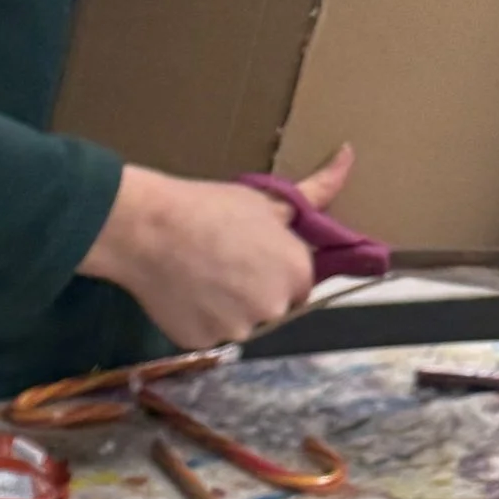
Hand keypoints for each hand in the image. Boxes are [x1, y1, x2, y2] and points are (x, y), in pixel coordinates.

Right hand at [81, 145, 354, 350]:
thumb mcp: (267, 200)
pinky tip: (182, 294)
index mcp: (296, 272)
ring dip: (225, 309)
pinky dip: (197, 320)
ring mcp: (237, 329)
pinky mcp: (201, 343)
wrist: (150, 229)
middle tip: (221, 265)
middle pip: (270, 308)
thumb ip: (315, 192)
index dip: (275, 271)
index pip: (299, 286)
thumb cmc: (211, 208)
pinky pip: (206, 335)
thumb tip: (349, 156)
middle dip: (252, 292)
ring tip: (198, 278)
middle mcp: (274, 308)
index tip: (251, 256)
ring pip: (238, 324)